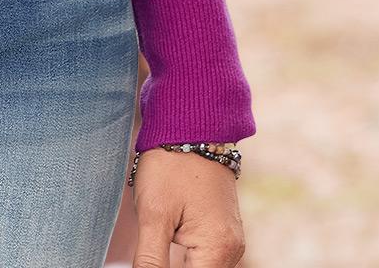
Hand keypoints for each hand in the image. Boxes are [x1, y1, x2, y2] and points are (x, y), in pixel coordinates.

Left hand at [131, 148, 245, 266]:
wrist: (191, 124)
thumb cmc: (171, 164)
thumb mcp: (153, 214)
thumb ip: (150, 259)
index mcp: (218, 249)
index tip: (147, 259)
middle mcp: (232, 250)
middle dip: (169, 266)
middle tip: (149, 245)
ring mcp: (229, 240)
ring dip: (177, 263)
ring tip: (156, 237)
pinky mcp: (222, 230)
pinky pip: (204, 256)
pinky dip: (185, 257)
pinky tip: (165, 242)